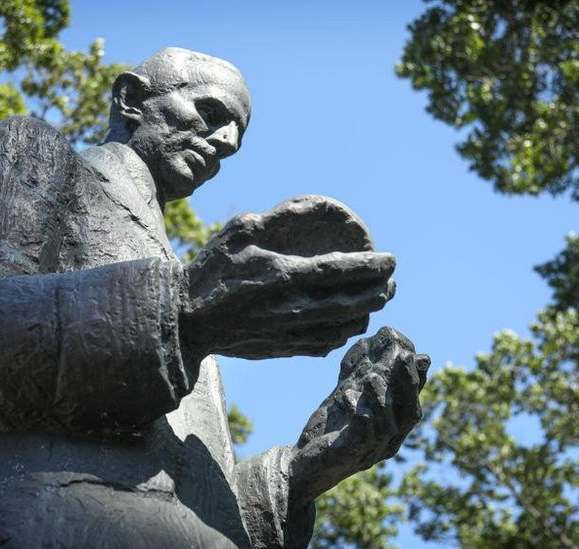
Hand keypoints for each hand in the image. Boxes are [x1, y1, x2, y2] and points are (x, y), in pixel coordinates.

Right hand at [180, 196, 394, 359]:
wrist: (185, 319)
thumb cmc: (211, 269)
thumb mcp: (240, 231)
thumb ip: (278, 217)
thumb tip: (312, 203)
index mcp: (284, 276)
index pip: (342, 271)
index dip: (373, 266)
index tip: (392, 260)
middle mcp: (292, 308)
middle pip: (351, 304)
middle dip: (379, 292)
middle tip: (392, 282)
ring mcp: (289, 333)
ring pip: (342, 328)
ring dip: (366, 315)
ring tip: (376, 302)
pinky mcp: (281, 350)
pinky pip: (323, 345)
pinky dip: (342, 334)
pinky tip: (346, 325)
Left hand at [289, 326, 429, 504]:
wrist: (304, 466)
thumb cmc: (329, 432)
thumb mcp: (346, 401)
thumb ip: (360, 380)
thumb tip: (373, 348)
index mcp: (390, 429)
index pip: (411, 404)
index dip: (418, 382)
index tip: (419, 356)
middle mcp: (387, 443)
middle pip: (409, 415)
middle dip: (409, 386)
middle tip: (406, 357)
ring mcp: (370, 452)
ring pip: (387, 426)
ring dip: (381, 398)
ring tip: (372, 376)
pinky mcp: (349, 456)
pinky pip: (361, 437)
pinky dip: (359, 415)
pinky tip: (347, 396)